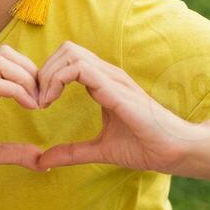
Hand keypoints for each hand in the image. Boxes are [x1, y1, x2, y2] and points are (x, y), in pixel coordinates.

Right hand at [0, 44, 44, 186]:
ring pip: (0, 61)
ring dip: (25, 78)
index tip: (44, 100)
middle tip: (42, 97)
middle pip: (6, 53)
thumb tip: (42, 160)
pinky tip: (28, 108)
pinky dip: (16, 91)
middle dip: (31, 70)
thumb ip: (15, 153)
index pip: (10, 63)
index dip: (32, 75)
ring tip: (36, 102)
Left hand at [33, 40, 193, 172]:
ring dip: (48, 75)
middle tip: (36, 100)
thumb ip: (72, 153)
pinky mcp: (116, 89)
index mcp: (104, 83)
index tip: (38, 104)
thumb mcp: (99, 150)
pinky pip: (80, 69)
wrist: (174, 151)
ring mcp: (113, 79)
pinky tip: (50, 103)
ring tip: (42, 102)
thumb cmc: (145, 146)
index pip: (69, 60)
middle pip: (66, 50)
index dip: (47, 77)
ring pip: (70, 53)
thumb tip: (43, 160)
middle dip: (43, 71)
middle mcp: (108, 75)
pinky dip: (57, 81)